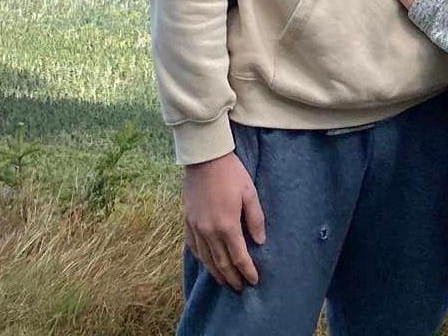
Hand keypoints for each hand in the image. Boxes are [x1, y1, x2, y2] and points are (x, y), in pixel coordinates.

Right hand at [182, 151, 265, 292]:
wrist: (205, 159)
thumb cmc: (231, 173)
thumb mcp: (250, 192)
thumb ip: (255, 219)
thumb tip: (260, 242)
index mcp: (227, 225)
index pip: (239, 257)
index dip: (247, 271)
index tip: (254, 281)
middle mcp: (209, 232)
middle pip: (221, 263)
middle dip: (232, 278)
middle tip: (240, 288)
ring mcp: (196, 228)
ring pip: (206, 259)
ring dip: (216, 273)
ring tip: (225, 282)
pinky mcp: (187, 222)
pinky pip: (193, 248)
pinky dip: (202, 259)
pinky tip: (207, 263)